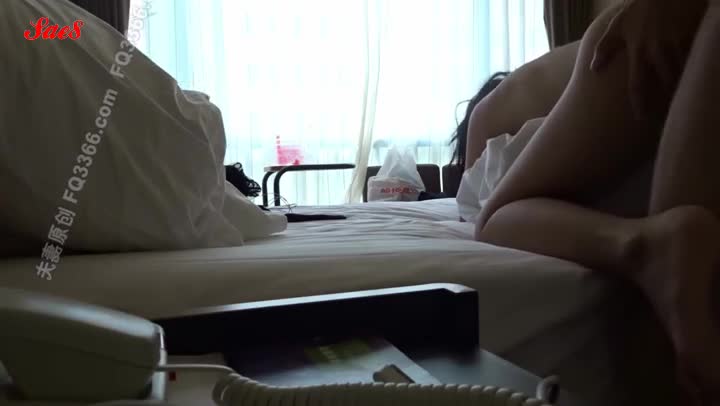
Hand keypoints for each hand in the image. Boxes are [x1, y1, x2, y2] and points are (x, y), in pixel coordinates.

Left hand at [590, 0, 706, 123]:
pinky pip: (693, 58)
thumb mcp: (618, 25)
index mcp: (638, 49)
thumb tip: (594, 69)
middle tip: (668, 111)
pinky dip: (691, 69)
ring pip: (681, 72)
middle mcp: (657, 49)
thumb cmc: (640, 8)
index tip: (641, 118)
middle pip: (665, 81)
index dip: (640, 104)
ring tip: (681, 97)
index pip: (637, 84)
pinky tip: (691, 77)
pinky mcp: (692, 36)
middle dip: (668, 97)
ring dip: (681, 84)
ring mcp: (677, 42)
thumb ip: (605, 47)